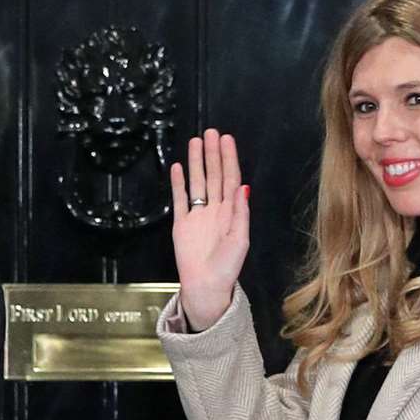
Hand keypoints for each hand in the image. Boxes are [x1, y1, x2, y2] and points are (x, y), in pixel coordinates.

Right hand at [170, 129, 249, 330]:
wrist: (206, 287)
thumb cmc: (227, 267)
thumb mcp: (240, 240)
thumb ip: (240, 212)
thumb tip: (242, 186)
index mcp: (231, 212)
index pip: (230, 178)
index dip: (229, 159)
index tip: (226, 140)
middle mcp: (215, 209)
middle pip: (214, 175)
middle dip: (212, 154)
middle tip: (210, 132)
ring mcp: (197, 215)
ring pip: (197, 182)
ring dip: (196, 162)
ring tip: (194, 142)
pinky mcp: (181, 223)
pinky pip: (180, 199)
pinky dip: (178, 183)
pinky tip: (177, 167)